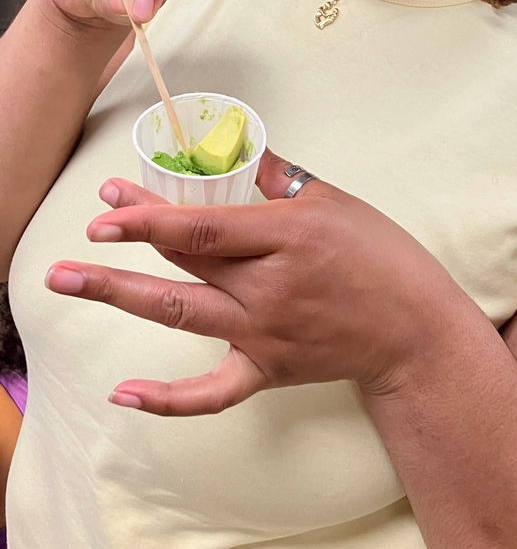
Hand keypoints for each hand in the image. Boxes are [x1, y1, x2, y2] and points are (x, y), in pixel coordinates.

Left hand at [45, 152, 448, 415]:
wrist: (415, 329)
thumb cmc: (382, 256)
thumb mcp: (334, 200)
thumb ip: (279, 176)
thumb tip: (240, 149)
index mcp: (286, 236)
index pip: (203, 225)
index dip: (150, 214)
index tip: (109, 200)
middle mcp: (269, 286)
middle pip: (184, 261)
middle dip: (127, 243)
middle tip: (82, 231)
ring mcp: (264, 332)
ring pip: (180, 313)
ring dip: (120, 296)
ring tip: (67, 282)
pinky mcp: (268, 369)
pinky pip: (212, 392)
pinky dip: (168, 400)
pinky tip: (124, 393)